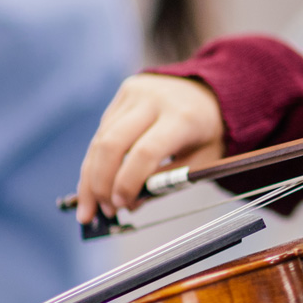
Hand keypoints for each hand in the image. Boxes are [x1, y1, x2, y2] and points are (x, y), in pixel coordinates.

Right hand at [74, 73, 224, 222]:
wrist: (211, 91)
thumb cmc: (207, 133)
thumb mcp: (201, 161)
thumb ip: (167, 182)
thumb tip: (130, 203)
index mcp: (183, 117)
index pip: (145, 152)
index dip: (128, 182)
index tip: (121, 205)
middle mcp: (155, 100)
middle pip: (112, 144)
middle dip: (101, 183)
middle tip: (103, 211)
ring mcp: (136, 93)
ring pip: (101, 139)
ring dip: (91, 177)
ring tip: (92, 205)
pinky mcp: (124, 93)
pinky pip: (103, 131)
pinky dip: (96, 161)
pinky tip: (95, 183)